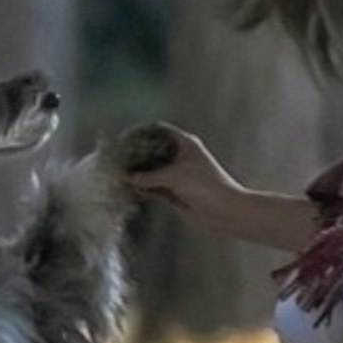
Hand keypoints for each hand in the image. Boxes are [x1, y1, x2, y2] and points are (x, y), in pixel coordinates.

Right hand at [115, 125, 239, 231]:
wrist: (225, 212)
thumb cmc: (206, 187)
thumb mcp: (174, 177)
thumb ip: (149, 176)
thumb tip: (127, 177)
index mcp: (184, 143)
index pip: (158, 130)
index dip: (141, 131)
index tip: (124, 137)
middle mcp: (179, 157)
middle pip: (152, 151)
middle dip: (135, 155)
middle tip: (116, 158)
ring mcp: (176, 175)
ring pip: (151, 171)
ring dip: (137, 174)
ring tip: (118, 175)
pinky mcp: (174, 192)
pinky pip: (153, 187)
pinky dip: (142, 188)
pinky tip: (130, 189)